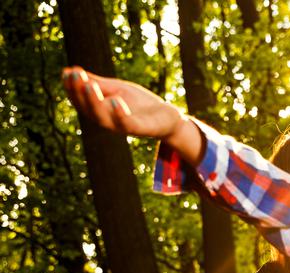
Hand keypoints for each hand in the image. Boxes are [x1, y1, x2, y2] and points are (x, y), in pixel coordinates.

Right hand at [62, 66, 182, 139]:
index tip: (67, 72)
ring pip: (103, 118)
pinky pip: (127, 124)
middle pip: (88, 110)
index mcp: (100, 111)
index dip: (72, 88)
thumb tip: (70, 71)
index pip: (81, 100)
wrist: (167, 117)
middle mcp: (108, 120)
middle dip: (79, 93)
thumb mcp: (117, 89)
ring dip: (94, 102)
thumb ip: (97, 83)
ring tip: (89, 86)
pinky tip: (115, 100)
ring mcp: (123, 126)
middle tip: (75, 75)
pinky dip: (120, 113)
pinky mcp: (140, 129)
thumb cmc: (140, 104)